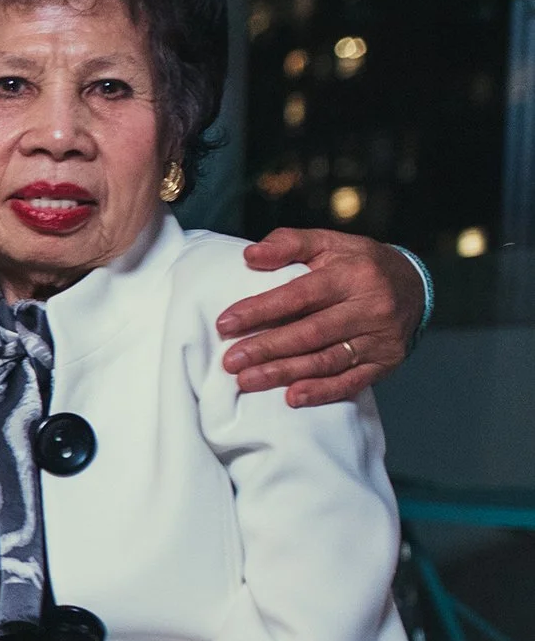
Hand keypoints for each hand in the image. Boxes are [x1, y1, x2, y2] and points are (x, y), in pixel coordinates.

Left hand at [218, 228, 420, 405]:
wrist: (414, 286)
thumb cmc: (357, 264)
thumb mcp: (329, 243)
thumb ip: (289, 244)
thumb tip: (250, 256)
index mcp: (354, 275)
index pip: (301, 294)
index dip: (261, 309)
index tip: (225, 323)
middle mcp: (371, 307)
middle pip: (312, 332)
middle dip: (267, 348)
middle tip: (230, 361)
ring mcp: (381, 338)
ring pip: (327, 360)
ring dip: (285, 373)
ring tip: (247, 380)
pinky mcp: (386, 362)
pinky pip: (352, 381)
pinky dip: (322, 391)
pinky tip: (292, 397)